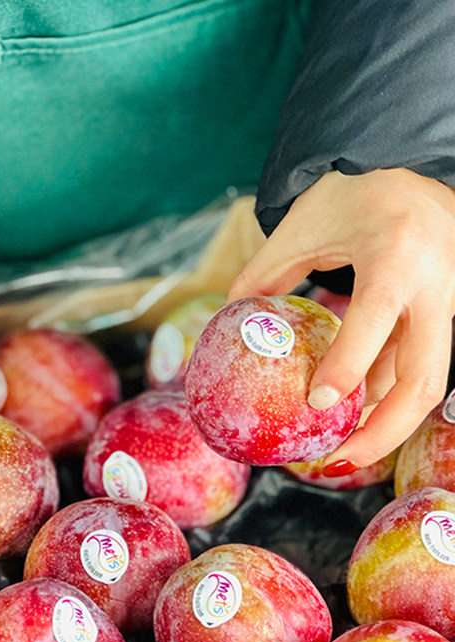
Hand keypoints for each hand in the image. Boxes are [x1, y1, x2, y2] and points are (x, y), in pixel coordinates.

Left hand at [229, 168, 454, 473]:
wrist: (408, 162)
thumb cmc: (351, 191)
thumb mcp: (302, 224)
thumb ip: (264, 273)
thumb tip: (227, 319)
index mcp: (395, 252)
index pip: (374, 318)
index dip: (348, 366)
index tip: (315, 404)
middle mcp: (436, 282)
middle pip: (424, 376)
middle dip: (384, 429)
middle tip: (336, 460)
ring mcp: (449, 300)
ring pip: (426, 379)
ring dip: (385, 422)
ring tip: (339, 452)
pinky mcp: (445, 312)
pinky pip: (417, 364)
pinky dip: (384, 394)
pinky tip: (351, 417)